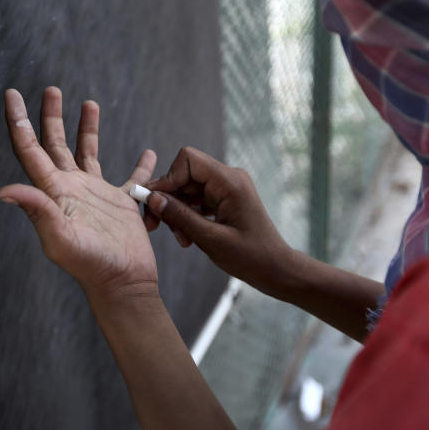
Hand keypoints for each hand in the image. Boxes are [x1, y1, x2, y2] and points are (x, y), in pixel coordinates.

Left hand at [0, 87, 158, 303]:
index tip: (12, 95)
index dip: (19, 122)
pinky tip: (148, 152)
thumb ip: (36, 210)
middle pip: (55, 144)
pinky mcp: (121, 203)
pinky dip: (141, 165)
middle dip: (50, 116)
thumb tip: (3, 191)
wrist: (122, 283)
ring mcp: (95, 195)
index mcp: (53, 191)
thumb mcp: (59, 237)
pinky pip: (131, 178)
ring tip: (88, 103)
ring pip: (88, 153)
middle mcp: (70, 189)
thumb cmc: (90, 265)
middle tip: (50, 89)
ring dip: (86, 128)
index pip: (30, 150)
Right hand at [144, 147, 291, 295]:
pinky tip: (187, 237)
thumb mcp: (211, 239)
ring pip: (187, 189)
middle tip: (155, 225)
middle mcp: (228, 179)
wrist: (275, 269)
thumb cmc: (251, 257)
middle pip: (185, 175)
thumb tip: (153, 199)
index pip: (188, 160)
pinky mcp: (224, 200)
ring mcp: (226, 189)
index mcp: (230, 182)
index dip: (168, 178)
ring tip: (180, 239)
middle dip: (168, 198)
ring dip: (177, 211)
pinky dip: (187, 216)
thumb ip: (181, 217)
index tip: (155, 202)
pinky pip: (196, 200)